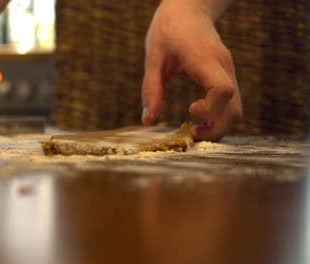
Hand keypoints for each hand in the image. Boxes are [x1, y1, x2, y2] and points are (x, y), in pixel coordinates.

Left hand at [142, 1, 241, 140]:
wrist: (189, 8)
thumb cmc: (169, 29)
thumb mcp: (153, 58)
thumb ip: (151, 89)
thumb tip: (147, 120)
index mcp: (205, 60)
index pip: (223, 91)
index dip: (210, 109)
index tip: (190, 109)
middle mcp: (223, 67)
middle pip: (235, 109)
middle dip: (216, 130)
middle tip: (192, 134)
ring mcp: (228, 71)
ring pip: (237, 109)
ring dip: (219, 126)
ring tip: (195, 130)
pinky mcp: (227, 75)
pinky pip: (232, 102)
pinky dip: (220, 116)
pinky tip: (201, 117)